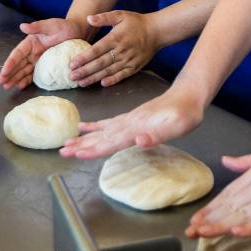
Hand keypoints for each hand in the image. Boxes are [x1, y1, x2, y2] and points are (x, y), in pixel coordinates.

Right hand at [0, 17, 88, 90]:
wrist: (77, 32)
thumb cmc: (64, 27)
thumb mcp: (51, 25)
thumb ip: (37, 27)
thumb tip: (22, 26)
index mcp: (31, 42)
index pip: (18, 54)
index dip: (10, 63)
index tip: (4, 72)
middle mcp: (32, 52)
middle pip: (18, 64)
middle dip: (9, 73)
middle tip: (1, 83)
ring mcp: (38, 59)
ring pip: (23, 70)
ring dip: (15, 78)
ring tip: (7, 87)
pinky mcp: (45, 65)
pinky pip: (34, 74)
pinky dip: (27, 80)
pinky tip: (21, 86)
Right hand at [59, 87, 204, 159]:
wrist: (188, 96)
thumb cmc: (185, 114)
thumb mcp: (177, 127)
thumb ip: (156, 135)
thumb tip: (138, 141)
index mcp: (137, 128)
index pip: (111, 141)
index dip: (94, 149)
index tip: (76, 154)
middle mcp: (129, 124)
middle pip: (101, 136)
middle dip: (81, 145)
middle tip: (62, 152)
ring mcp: (129, 120)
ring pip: (101, 131)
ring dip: (84, 138)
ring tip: (66, 144)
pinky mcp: (132, 118)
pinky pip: (108, 124)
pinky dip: (95, 126)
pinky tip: (85, 127)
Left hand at [69, 11, 155, 86]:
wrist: (157, 31)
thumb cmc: (136, 22)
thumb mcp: (120, 15)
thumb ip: (104, 17)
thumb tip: (88, 18)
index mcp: (116, 38)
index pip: (96, 50)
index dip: (84, 58)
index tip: (72, 63)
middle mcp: (121, 50)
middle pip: (100, 63)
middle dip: (85, 71)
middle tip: (71, 76)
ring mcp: (129, 60)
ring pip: (109, 71)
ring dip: (94, 78)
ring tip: (81, 83)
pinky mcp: (135, 67)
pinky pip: (122, 75)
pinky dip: (113, 80)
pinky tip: (102, 84)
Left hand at [186, 141, 250, 238]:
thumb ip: (247, 162)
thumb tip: (225, 161)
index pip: (229, 193)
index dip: (211, 206)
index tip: (197, 217)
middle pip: (232, 204)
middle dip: (210, 218)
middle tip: (191, 229)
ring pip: (244, 213)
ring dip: (222, 224)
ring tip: (204, 233)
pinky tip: (236, 232)